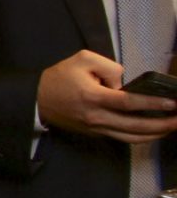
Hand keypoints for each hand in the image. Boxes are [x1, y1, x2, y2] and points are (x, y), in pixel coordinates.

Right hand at [37, 49, 176, 142]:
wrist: (35, 99)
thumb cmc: (59, 77)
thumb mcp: (82, 59)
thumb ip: (110, 67)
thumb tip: (125, 84)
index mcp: (94, 97)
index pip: (130, 103)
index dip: (154, 104)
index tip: (173, 103)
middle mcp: (96, 117)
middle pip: (136, 126)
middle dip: (162, 124)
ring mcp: (96, 128)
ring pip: (131, 137)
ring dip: (155, 134)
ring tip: (172, 127)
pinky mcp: (95, 133)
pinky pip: (122, 138)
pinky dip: (141, 136)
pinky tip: (154, 130)